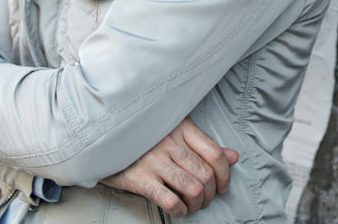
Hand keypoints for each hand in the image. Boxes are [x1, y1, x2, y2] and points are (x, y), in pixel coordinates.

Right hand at [100, 118, 238, 216]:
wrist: (103, 140)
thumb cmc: (143, 138)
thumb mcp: (174, 132)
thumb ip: (204, 145)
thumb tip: (234, 157)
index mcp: (181, 127)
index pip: (214, 153)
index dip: (225, 174)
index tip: (222, 186)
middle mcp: (170, 142)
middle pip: (206, 174)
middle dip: (211, 194)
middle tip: (206, 200)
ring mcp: (154, 160)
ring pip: (192, 188)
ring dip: (198, 204)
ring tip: (193, 206)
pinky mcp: (140, 178)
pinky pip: (170, 201)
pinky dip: (180, 211)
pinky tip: (178, 210)